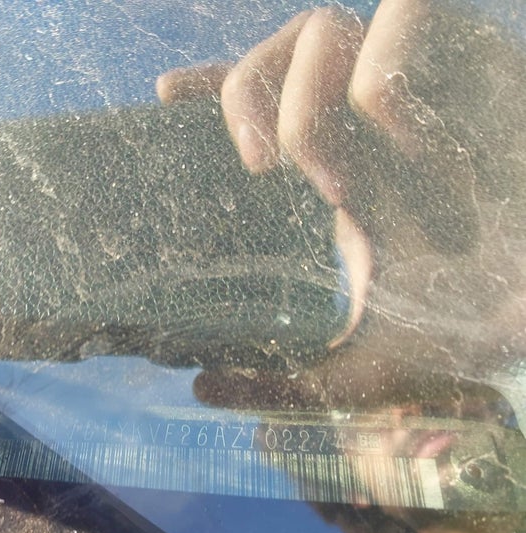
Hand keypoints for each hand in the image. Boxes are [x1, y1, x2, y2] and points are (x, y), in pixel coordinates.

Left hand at [158, 0, 525, 412]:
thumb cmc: (473, 319)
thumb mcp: (366, 359)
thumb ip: (286, 379)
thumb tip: (200, 387)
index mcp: (340, 166)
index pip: (262, 100)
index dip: (211, 86)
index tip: (165, 95)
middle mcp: (366, 120)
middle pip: (275, 49)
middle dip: (244, 95)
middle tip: (255, 168)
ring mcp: (418, 83)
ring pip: (322, 26)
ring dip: (304, 103)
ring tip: (326, 185)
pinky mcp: (475, 59)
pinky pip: (406, 19)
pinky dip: (388, 84)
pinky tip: (409, 153)